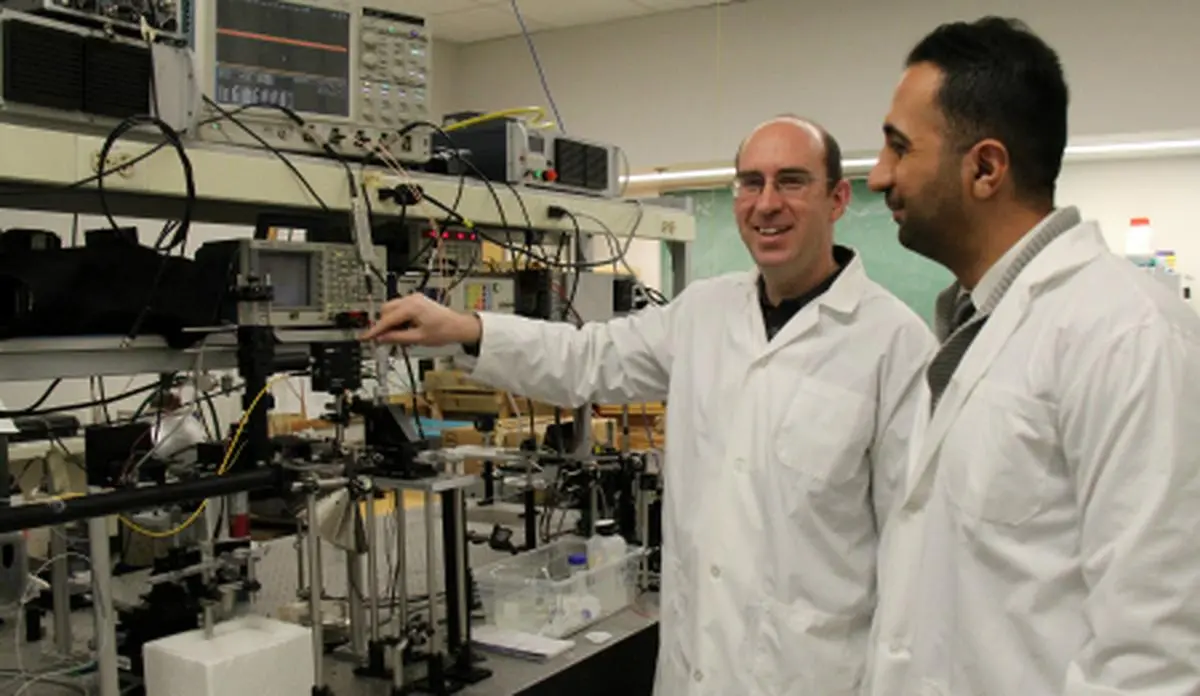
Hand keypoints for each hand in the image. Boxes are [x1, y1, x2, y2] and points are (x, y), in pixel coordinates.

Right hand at [361, 293, 481, 345]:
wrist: (458, 326)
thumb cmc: (444, 331)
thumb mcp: (418, 339)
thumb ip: (397, 338)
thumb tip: (381, 339)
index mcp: (412, 307)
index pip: (387, 319)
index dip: (375, 330)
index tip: (365, 337)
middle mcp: (411, 299)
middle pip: (386, 311)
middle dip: (383, 325)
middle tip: (384, 340)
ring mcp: (414, 299)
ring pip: (392, 309)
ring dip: (391, 322)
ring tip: (399, 336)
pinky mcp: (416, 301)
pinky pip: (400, 308)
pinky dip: (398, 318)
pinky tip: (404, 329)